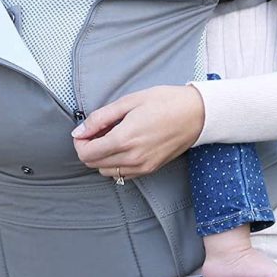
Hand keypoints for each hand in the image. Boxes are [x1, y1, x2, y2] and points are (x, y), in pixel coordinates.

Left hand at [72, 85, 205, 179]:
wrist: (197, 114)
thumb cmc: (165, 102)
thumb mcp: (129, 101)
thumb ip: (100, 117)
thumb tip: (79, 131)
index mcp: (124, 139)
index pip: (86, 153)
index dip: (80, 142)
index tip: (85, 130)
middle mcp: (132, 158)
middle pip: (94, 164)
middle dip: (89, 148)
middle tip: (98, 131)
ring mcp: (142, 167)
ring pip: (107, 172)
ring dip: (102, 157)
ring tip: (112, 137)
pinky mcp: (150, 170)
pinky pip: (123, 175)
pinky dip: (116, 164)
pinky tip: (124, 147)